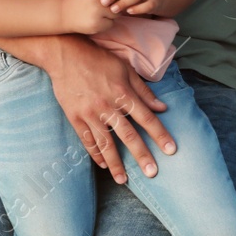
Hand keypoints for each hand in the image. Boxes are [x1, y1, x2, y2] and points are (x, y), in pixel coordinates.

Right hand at [46, 39, 175, 183]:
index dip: (160, 135)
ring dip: (116, 163)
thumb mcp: (125, 69)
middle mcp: (108, 106)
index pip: (146, 118)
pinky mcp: (75, 117)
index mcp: (123, 93)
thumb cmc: (98, 59)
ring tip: (124, 180)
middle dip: (142, 156)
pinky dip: (95, 154)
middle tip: (152, 173)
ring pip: (106, 143)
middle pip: (128, 135)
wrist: (65, 54)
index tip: (171, 150)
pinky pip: (87, 140)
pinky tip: (103, 165)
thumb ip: (144, 91)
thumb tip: (162, 108)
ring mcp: (90, 113)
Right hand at [61, 0, 116, 34]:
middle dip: (115, 5)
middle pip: (119, 1)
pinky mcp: (96, 23)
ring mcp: (96, 10)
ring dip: (111, 16)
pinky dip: (106, 24)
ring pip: (116, 13)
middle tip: (104, 7)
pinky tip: (95, 21)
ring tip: (99, 14)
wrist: (65, 13)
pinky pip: (111, 24)